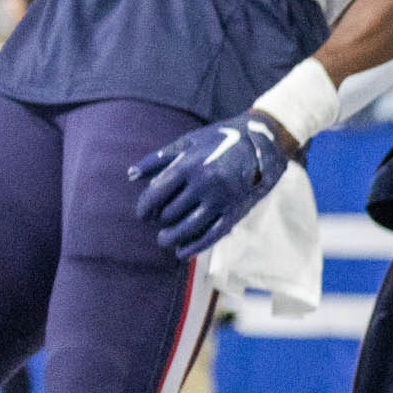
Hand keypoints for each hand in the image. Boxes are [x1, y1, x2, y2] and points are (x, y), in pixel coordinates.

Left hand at [130, 112, 291, 256]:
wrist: (262, 143)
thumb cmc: (220, 139)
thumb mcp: (189, 141)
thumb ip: (159, 158)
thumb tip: (130, 176)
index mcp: (190, 164)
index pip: (157, 193)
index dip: (144, 207)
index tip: (142, 214)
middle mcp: (205, 183)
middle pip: (171, 211)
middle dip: (159, 220)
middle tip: (157, 222)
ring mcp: (221, 199)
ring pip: (189, 226)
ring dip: (171, 237)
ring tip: (164, 239)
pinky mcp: (235, 211)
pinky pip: (212, 234)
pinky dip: (195, 246)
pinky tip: (182, 252)